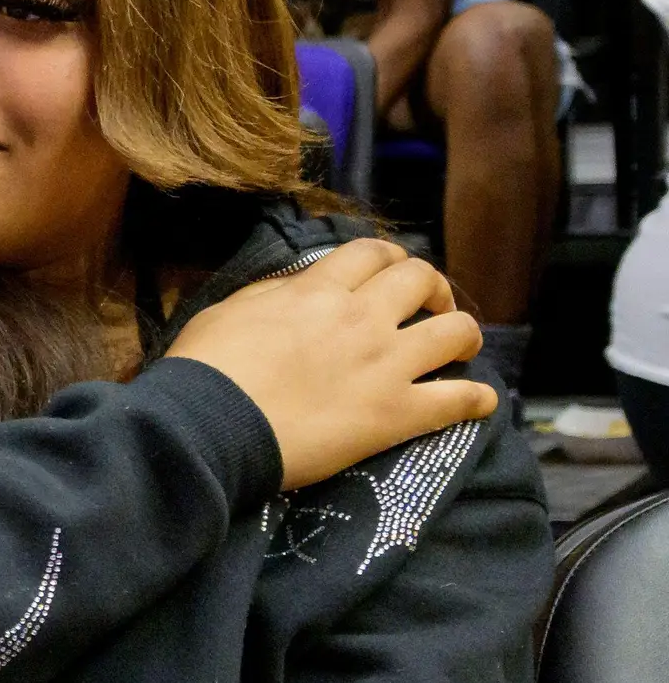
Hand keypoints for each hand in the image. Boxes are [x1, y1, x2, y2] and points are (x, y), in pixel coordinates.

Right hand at [162, 235, 492, 490]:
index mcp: (318, 291)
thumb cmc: (203, 372)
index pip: (372, 253)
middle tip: (426, 309)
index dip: (388, 258)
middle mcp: (362, 319)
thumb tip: (295, 288)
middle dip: (432, 288)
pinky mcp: (395, 414)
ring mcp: (385, 365)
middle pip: (422, 279)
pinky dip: (476, 399)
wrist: (206, 429)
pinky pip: (459, 400)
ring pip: (457, 330)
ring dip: (463, 335)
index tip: (390, 274)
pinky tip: (479, 403)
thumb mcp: (226, 312)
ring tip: (457, 350)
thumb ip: (271, 294)